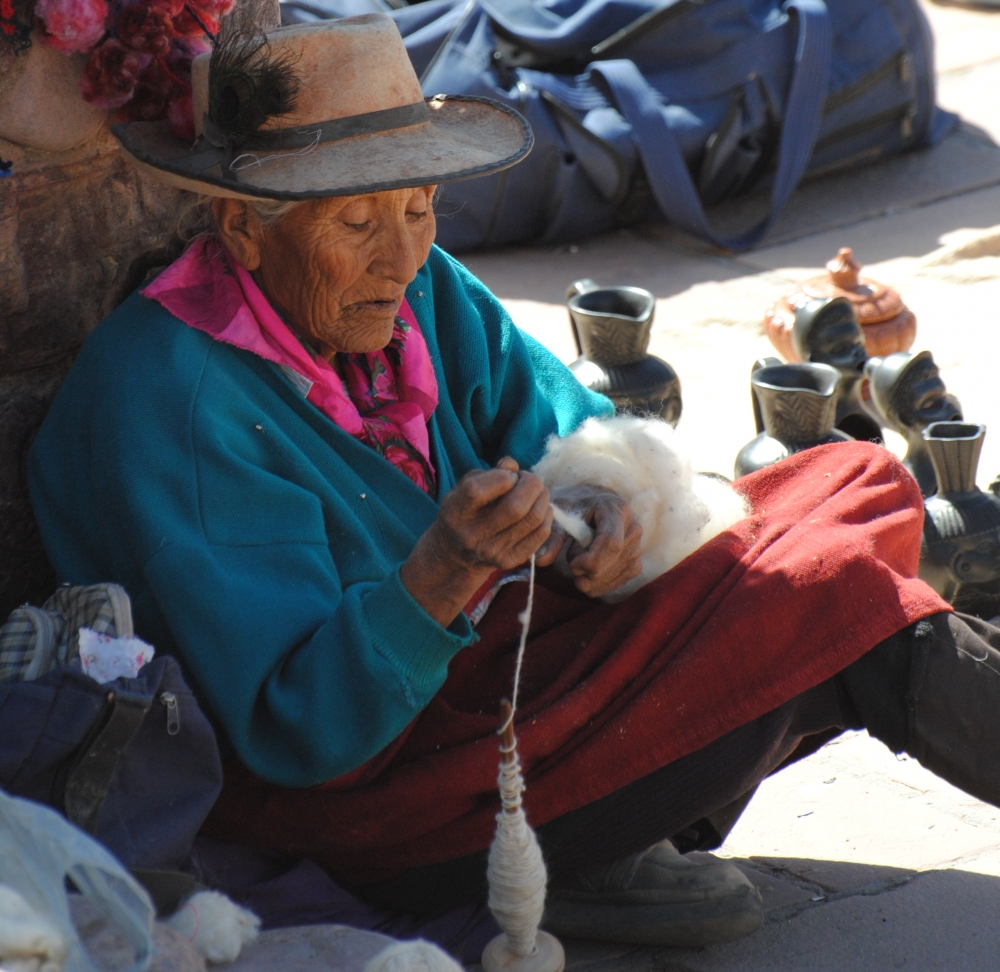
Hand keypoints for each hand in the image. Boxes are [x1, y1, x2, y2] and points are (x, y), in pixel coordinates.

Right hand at [401, 458, 555, 625]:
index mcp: (456, 511)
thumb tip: (512, 466)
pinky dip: (546, 515)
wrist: (455, 555)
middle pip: (515, 507)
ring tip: (537, 492)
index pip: (478, 491)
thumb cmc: (464, 512)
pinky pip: (541, 533)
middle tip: (530, 480)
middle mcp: (473, 534)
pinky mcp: (510, 560)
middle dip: (531, 485)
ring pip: (533, 519)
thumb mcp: (464, 487)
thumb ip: (488, 473)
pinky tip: (540, 509)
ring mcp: (493, 551)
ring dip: (542, 498)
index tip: (508, 475)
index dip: (502, 477)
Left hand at [550, 485, 641, 597]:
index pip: (611, 543)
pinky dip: (597, 585)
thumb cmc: (577, 507)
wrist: (596, 505)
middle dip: (585, 571)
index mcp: (617, 510)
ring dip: (589, 578)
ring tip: (580, 560)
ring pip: (613, 576)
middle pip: (610, 563)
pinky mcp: (635, 563)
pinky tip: (587, 572)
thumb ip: (551, 536)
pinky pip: (617, 583)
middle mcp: (633, 528)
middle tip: (571, 561)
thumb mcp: (561, 514)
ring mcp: (637, 547)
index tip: (572, 564)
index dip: (590, 560)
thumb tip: (541, 560)